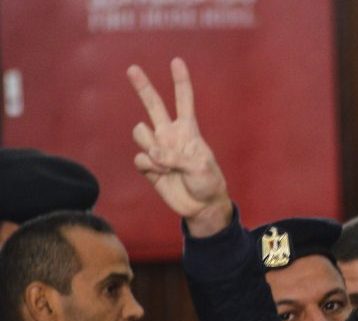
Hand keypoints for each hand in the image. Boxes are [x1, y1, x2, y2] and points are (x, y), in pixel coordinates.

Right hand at [127, 58, 231, 235]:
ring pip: (140, 132)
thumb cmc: (208, 182)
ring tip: (167, 163)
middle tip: (132, 68)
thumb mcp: (201, 167)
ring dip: (152, 147)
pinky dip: (150, 166)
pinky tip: (161, 174)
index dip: (180, 81)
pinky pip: (140, 158)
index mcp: (188, 130)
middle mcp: (170, 134)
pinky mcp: (148, 166)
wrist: (201, 205)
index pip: (183, 100)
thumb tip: (152, 154)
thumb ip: (176, 157)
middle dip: (143, 86)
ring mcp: (157, 149)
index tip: (176, 61)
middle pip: (153, 105)